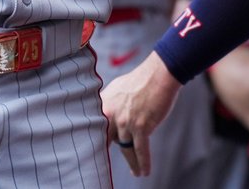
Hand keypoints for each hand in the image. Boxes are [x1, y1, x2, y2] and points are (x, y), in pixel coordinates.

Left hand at [101, 50, 181, 177]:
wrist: (159, 75)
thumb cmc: (141, 80)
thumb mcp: (117, 89)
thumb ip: (110, 103)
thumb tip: (106, 115)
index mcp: (104, 104)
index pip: (94, 127)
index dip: (92, 141)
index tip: (89, 152)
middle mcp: (111, 114)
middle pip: (107, 141)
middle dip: (107, 156)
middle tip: (105, 168)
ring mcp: (125, 121)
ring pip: (126, 149)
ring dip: (132, 163)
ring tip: (136, 172)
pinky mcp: (141, 126)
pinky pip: (141, 150)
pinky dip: (143, 163)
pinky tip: (144, 171)